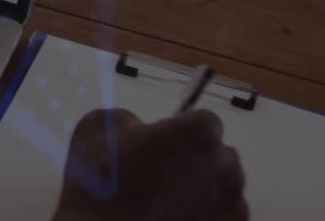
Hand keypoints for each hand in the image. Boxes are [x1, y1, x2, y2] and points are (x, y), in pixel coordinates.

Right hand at [52, 108, 246, 220]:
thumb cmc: (101, 180)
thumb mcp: (99, 127)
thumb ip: (132, 122)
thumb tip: (141, 131)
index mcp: (197, 133)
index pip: (202, 121)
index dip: (181, 131)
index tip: (161, 143)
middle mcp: (225, 165)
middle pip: (217, 154)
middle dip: (195, 160)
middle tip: (160, 174)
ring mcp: (231, 202)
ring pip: (222, 187)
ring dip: (202, 189)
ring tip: (166, 201)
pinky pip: (222, 215)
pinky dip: (204, 215)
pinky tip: (175, 216)